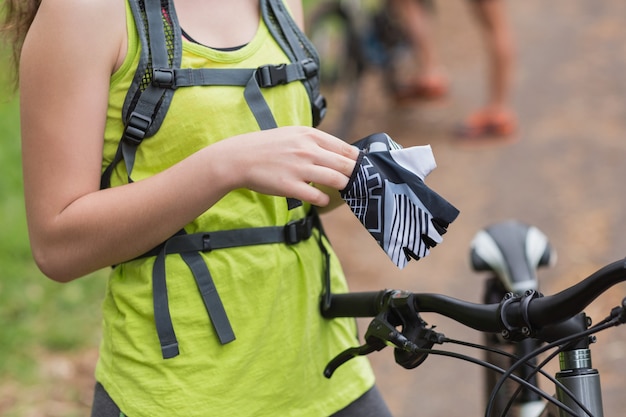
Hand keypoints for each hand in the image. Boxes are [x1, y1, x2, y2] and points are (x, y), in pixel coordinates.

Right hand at [215, 126, 358, 206]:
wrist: (239, 158)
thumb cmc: (268, 147)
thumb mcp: (293, 134)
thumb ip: (315, 142)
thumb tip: (339, 153)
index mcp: (310, 135)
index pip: (346, 149)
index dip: (358, 161)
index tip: (362, 169)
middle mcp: (307, 150)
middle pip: (346, 165)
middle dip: (355, 175)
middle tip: (358, 183)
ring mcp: (300, 168)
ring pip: (336, 180)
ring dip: (343, 187)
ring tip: (342, 190)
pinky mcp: (290, 186)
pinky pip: (317, 196)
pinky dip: (324, 200)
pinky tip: (323, 200)